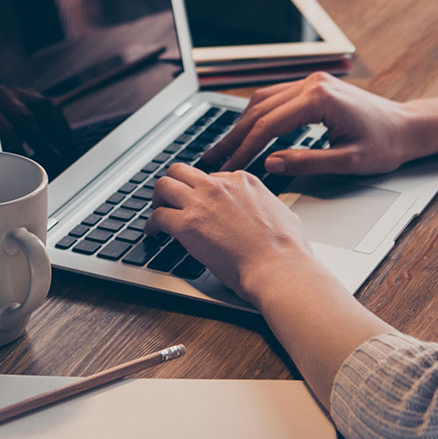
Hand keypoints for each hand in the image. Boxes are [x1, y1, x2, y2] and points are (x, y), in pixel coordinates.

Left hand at [149, 163, 313, 301]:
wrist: (278, 267)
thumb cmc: (286, 249)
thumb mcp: (282, 212)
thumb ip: (266, 205)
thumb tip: (265, 211)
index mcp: (243, 181)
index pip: (211, 176)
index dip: (201, 190)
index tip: (198, 202)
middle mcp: (220, 186)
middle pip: (182, 171)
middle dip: (173, 184)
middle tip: (169, 199)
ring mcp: (202, 202)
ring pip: (164, 185)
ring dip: (158, 199)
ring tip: (157, 212)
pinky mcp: (187, 224)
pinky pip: (158, 216)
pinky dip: (151, 224)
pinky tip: (153, 233)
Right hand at [200, 73, 426, 176]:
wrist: (407, 127)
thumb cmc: (385, 145)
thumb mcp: (348, 162)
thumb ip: (307, 162)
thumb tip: (271, 164)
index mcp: (320, 99)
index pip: (269, 124)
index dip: (246, 148)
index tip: (230, 167)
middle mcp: (312, 83)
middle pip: (259, 109)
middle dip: (234, 136)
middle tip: (213, 159)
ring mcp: (311, 81)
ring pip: (263, 99)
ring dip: (241, 124)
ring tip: (224, 147)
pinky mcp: (313, 86)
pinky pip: (275, 98)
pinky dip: (257, 115)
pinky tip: (246, 132)